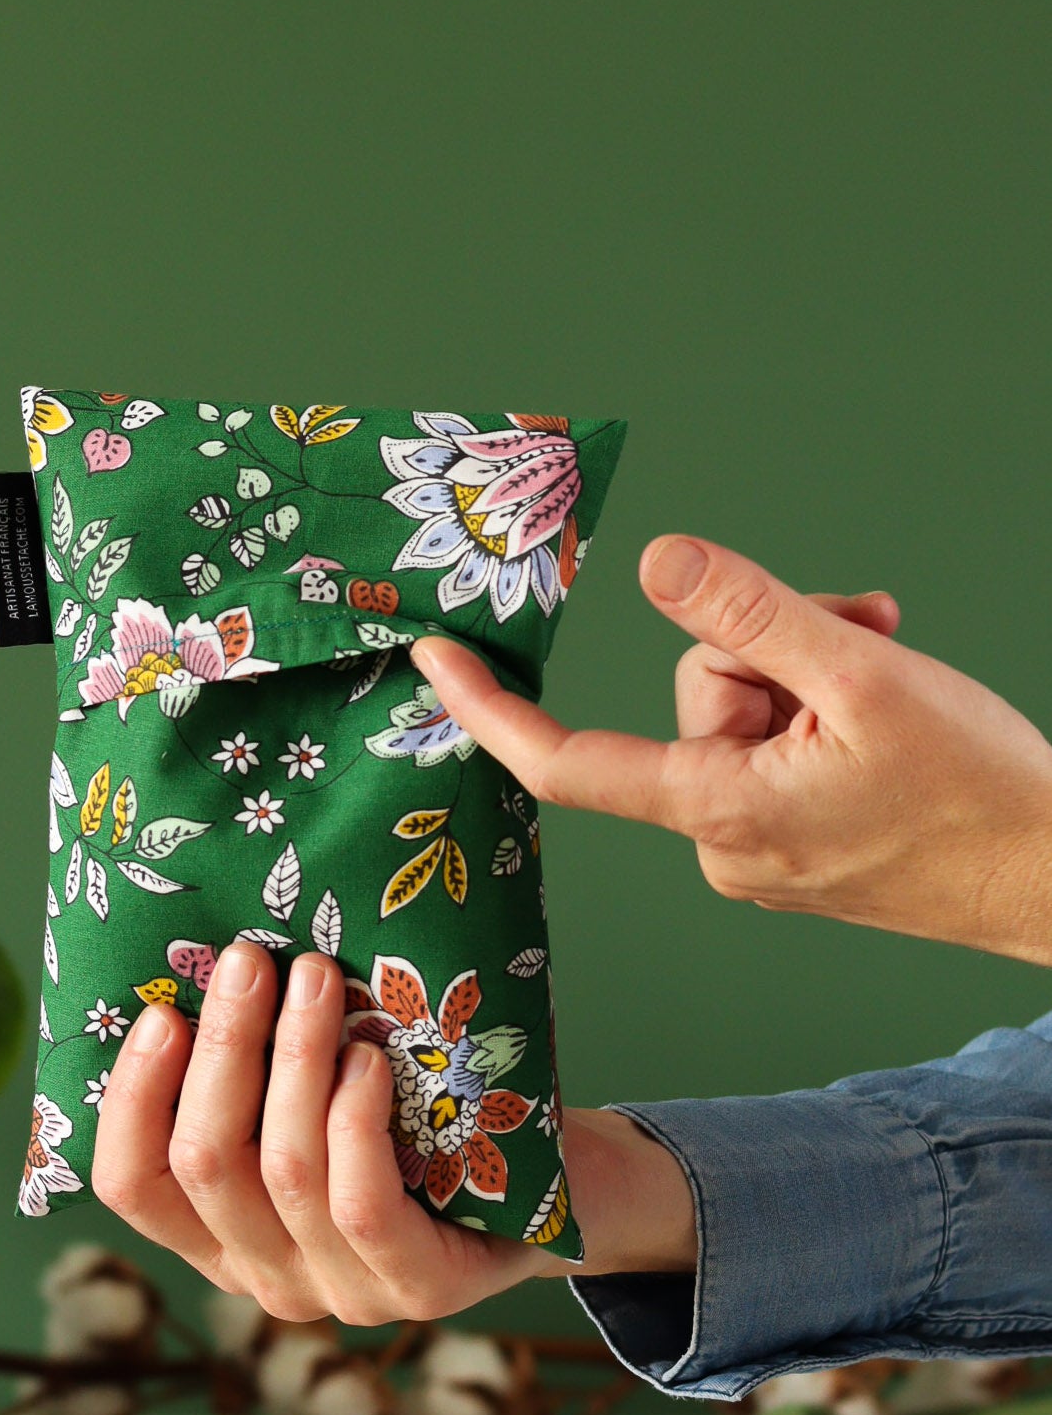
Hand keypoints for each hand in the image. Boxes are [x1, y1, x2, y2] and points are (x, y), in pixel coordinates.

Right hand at [91, 943, 695, 1324]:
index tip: (162, 1010)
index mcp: (220, 1237)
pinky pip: (359, 1202)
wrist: (561, 1191)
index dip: (131, 1099)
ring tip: (317, 977)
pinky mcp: (418, 1290)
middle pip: (203, 1163)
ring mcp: (342, 1293)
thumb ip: (256, 1073)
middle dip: (222, 1048)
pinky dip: (354, 1120)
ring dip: (294, 1057)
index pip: (132, 1185)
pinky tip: (368, 1059)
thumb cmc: (423, 1125)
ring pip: (282, 1168)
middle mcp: (267, 1279)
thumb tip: (202, 959)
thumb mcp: (319, 1103)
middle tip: (250, 959)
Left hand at [411, 537, 1051, 963]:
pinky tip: (882, 710)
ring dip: (808, 675)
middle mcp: (720, 843)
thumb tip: (657, 562)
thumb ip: (755, 614)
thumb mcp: (864, 675)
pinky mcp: (790, 848)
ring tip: (890, 675)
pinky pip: (770, 752)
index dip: (491, 708)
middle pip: (694, 699)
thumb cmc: (979, 795)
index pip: (566, 761)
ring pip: (740, 716)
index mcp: (717, 811)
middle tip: (863, 637)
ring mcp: (756, 852)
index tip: (436, 659)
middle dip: (770, 651)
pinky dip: (819, 715)